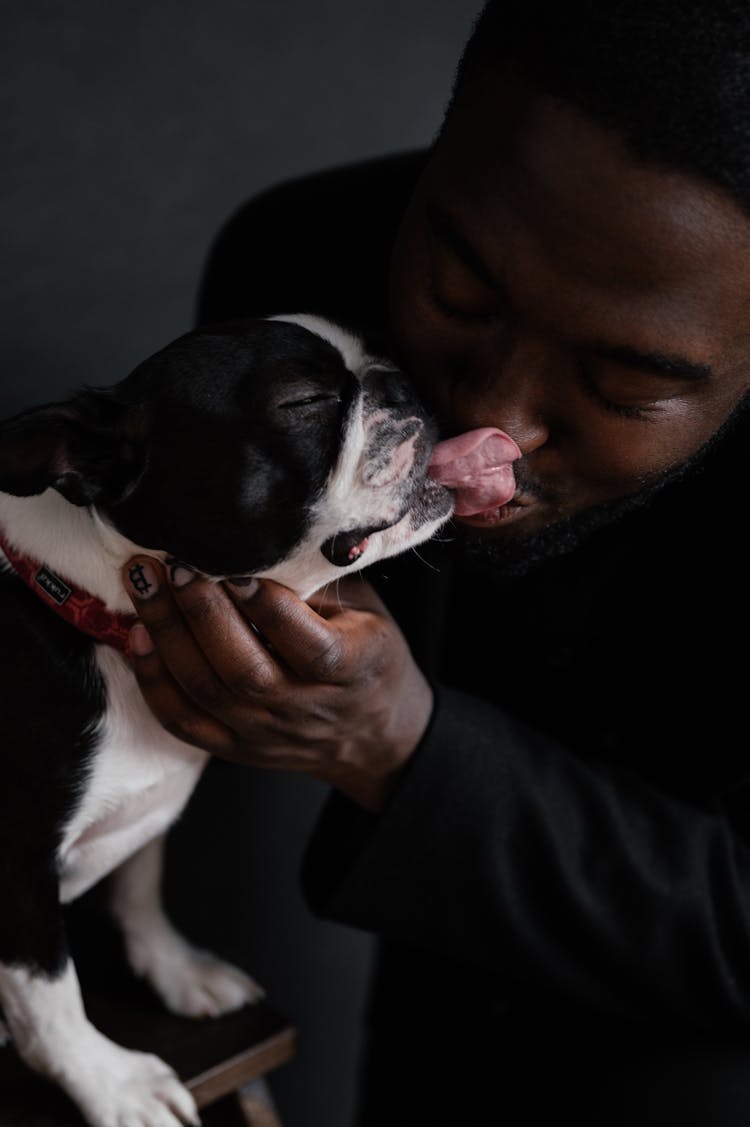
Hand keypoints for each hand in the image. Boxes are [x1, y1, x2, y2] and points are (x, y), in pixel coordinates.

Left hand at [122, 559, 432, 810]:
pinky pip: (183, 721)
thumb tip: (258, 530)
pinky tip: (137, 635)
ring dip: (168, 635)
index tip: (236, 565)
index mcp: (356, 670)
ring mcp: (267, 733)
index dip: (270, 608)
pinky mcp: (235, 747)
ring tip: (143, 583)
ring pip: (207, 693)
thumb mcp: (366, 609)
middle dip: (203, 613)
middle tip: (174, 563)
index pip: (312, 648)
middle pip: (246, 672)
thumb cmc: (367, 652)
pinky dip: (153, 679)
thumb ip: (319, 580)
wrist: (372, 732)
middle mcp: (307, 710)